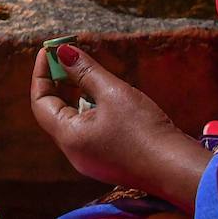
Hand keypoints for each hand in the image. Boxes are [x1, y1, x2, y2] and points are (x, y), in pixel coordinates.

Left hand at [30, 44, 207, 208]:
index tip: (49, 49)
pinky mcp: (106, 159)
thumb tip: (62, 51)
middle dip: (59, 80)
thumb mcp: (113, 93)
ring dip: (76, 93)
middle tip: (68, 54)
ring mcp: (90, 158)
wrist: (176, 169)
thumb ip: (85, 71)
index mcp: (69, 137)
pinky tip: (106, 94)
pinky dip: (91, 108)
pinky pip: (89, 129)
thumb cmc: (144, 131)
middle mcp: (74, 152)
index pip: (40, 102)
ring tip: (88, 69)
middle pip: (55, 111)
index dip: (42, 73)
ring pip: (73, 119)